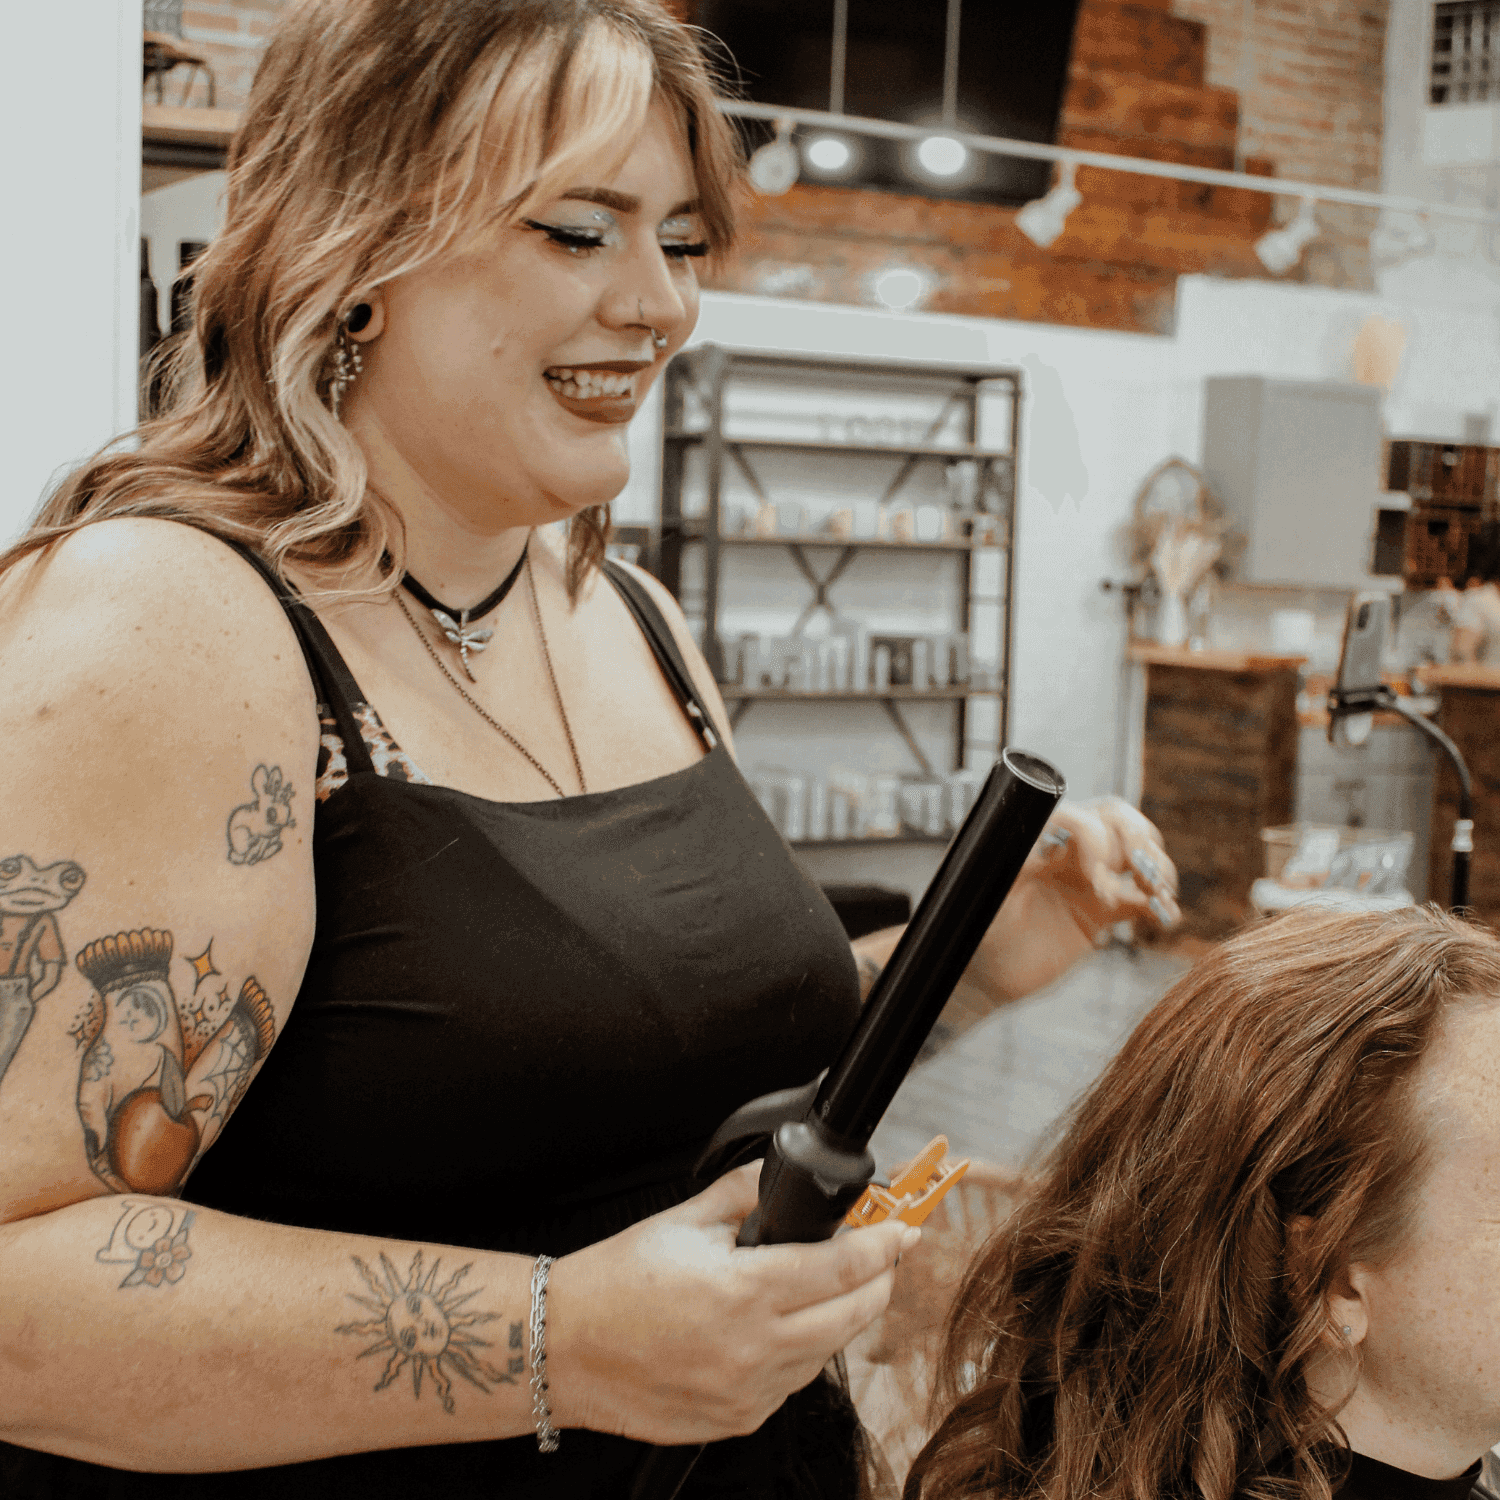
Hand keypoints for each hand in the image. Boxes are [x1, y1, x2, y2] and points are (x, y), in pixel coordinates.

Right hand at [547, 1161, 913, 1443]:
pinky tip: (787, 1326)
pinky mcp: (736, 1420)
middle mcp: (753, 1350)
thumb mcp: (683, 1220)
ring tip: (833, 1285)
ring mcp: (747, 1393)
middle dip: (880, 1280)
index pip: (845, 1268)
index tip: (904, 1227)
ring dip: (844, 1316)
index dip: (885, 1243)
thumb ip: (744, 1194)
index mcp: (744, 1292)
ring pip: (828, 1353)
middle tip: (885, 1253)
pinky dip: (804, 1352)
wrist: (564, 1348)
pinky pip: (793, 1384)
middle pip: (854, 1316)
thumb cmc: (614, 1284)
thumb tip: (784, 1179)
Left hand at [966, 796, 1180, 1002]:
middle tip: (1144, 876)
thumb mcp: (989, 892)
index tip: (1095, 878)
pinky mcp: (1100, 913)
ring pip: (1136, 857)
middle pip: (1119, 823)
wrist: (982, 973)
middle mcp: (1067, 851)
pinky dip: (1159, 905)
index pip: (1083, 817)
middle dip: (1140, 842)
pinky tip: (1165, 916)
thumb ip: (1017, 864)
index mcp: (1040, 837)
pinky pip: (1140, 900)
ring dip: (1157, 869)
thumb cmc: (974, 926)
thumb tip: (1046, 841)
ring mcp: (1087, 880)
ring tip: (1158, 896)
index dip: (1097, 840)